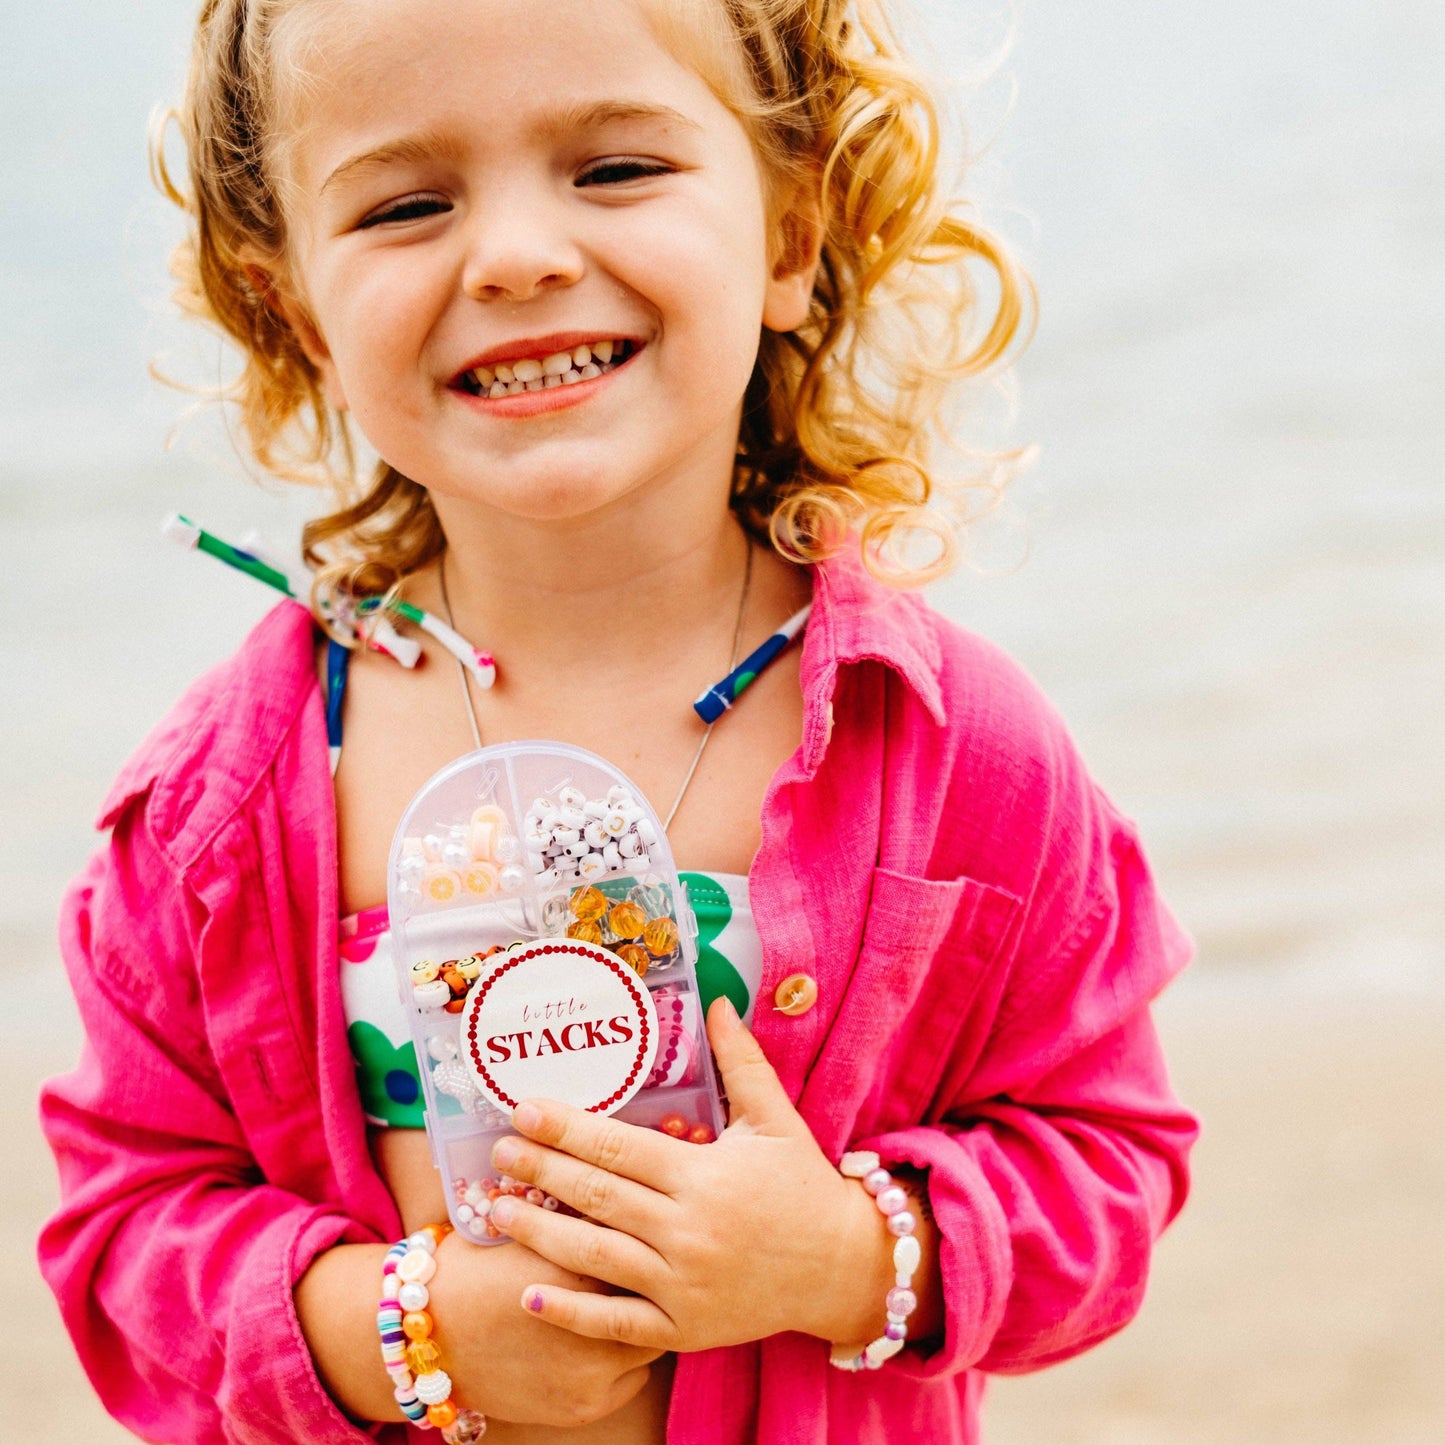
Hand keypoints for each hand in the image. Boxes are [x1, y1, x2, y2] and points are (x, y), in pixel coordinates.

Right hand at [428, 1227, 663, 1426]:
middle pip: (658, 1286)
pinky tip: (613, 1335)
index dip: (647, 1222)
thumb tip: (617, 1178)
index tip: (649, 1211)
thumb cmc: (472, 1269)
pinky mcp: (587, 1405)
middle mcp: (594, 1318)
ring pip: (654, 1334)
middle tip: (656, 1251)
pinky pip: (636, 1378)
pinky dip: (628, 1357)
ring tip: (637, 1294)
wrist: (429, 1340)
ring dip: (647, 1314)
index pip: (641, 1234)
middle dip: (657, 1269)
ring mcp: (594, 1369)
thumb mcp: (522, 1225)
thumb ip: (573, 1209)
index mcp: (579, 1260)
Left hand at [484, 997, 894, 1352]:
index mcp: (703, 1175)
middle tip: (497, 1153)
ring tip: (495, 1209)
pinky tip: (529, 1294)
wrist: (843, 1268)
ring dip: (538, 1233)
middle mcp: (687, 1231)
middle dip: (540, 1171)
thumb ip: (741, 1061)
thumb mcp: (775, 1117)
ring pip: (594, 1256)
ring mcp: (683, 1285)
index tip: (523, 1111)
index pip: (618, 1146)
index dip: (565, 1129)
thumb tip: (718, 1000)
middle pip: (596, 1196)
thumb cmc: (804, 1185)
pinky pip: (616, 1323)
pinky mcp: (684, 1329)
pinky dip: (571, 1311)